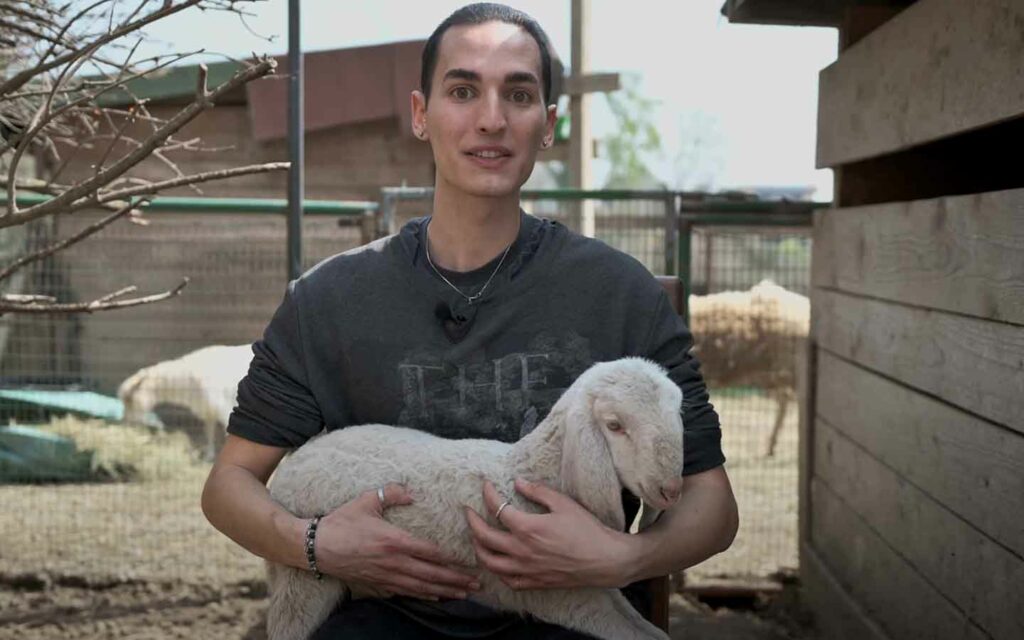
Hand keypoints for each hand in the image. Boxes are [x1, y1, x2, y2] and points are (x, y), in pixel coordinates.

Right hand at [314, 483, 480, 600]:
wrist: (316, 547)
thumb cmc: (342, 522)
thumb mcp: (366, 500)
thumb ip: (391, 493)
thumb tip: (410, 492)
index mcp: (395, 540)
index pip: (431, 552)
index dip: (452, 559)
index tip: (470, 561)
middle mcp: (394, 562)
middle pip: (432, 574)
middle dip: (457, 579)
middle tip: (477, 583)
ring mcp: (386, 576)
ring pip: (422, 587)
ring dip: (445, 591)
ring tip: (464, 593)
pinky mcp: (378, 583)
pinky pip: (406, 592)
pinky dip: (424, 595)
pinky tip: (436, 596)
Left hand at [464, 478, 636, 590]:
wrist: (604, 560)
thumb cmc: (586, 530)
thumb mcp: (563, 503)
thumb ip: (538, 491)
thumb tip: (518, 482)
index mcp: (527, 528)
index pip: (497, 508)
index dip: (488, 494)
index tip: (486, 486)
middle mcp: (521, 550)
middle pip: (484, 537)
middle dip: (472, 521)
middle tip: (469, 512)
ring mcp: (525, 569)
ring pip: (490, 562)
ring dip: (478, 548)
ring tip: (477, 538)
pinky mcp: (534, 582)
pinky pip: (507, 580)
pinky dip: (497, 570)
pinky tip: (498, 562)